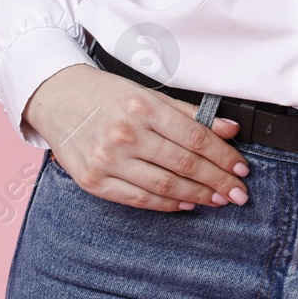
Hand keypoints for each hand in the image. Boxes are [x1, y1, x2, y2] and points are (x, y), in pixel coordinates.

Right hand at [22, 63, 251, 212]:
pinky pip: (138, 199)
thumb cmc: (104, 94)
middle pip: (184, 164)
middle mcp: (125, 134)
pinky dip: (166, 205)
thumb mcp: (146, 93)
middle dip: (218, 181)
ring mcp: (107, 160)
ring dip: (198, 196)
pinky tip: (186, 204)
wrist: (56, 97)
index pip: (195, 137)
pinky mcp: (93, 181)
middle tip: (239, 192)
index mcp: (142, 107)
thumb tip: (229, 129)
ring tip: (219, 199)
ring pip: (164, 185)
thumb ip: (189, 113)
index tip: (241, 168)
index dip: (223, 156)